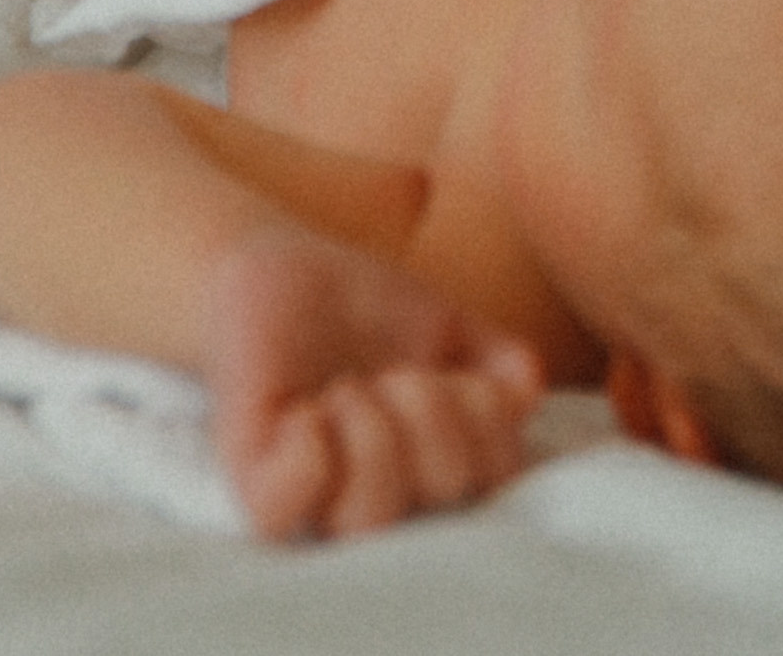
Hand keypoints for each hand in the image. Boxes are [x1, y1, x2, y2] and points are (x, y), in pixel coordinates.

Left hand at [205, 230, 543, 541]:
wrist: (280, 266)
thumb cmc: (363, 306)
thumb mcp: (443, 325)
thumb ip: (494, 359)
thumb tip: (526, 393)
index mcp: (433, 466)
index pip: (497, 475)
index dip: (488, 415)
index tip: (451, 370)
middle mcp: (382, 495)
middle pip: (442, 490)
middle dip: (429, 407)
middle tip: (390, 373)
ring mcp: (318, 495)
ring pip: (369, 516)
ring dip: (372, 429)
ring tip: (346, 389)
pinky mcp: (255, 480)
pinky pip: (285, 505)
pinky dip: (307, 453)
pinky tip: (304, 410)